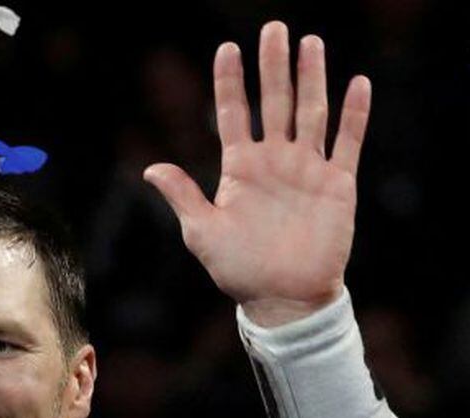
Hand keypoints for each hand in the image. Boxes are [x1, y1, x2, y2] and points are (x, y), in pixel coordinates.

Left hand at [143, 23, 369, 326]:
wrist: (282, 298)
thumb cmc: (238, 270)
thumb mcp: (202, 233)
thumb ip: (183, 197)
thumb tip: (151, 169)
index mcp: (240, 169)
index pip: (234, 115)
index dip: (230, 82)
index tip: (227, 48)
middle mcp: (274, 162)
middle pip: (275, 102)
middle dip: (274, 66)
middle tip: (274, 28)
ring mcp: (307, 170)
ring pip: (311, 112)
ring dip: (312, 78)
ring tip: (311, 42)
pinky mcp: (336, 184)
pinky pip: (347, 143)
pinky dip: (354, 115)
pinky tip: (357, 84)